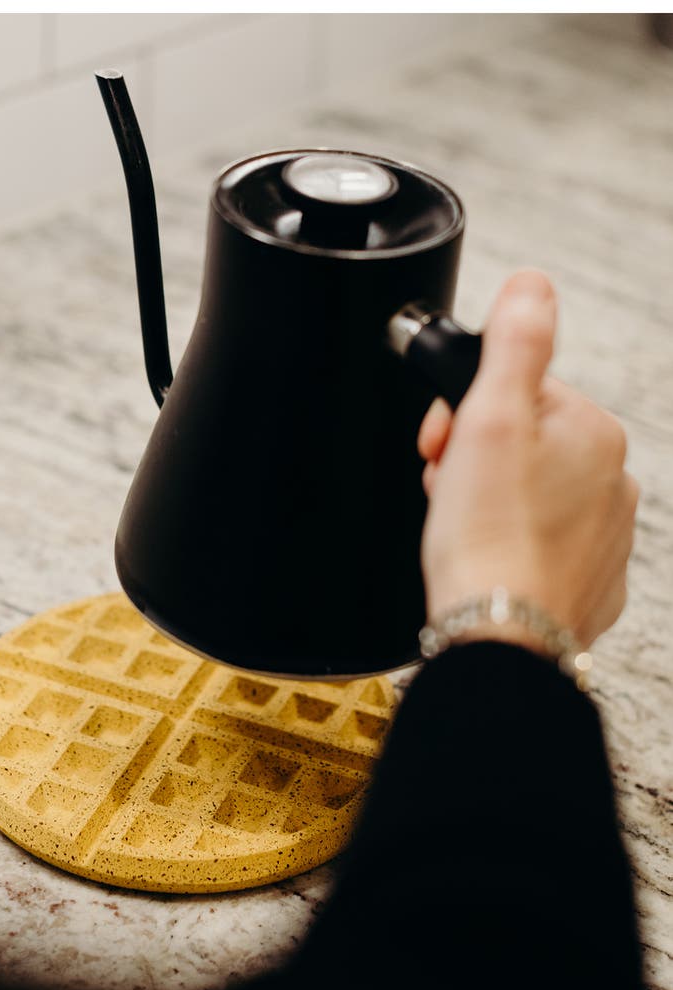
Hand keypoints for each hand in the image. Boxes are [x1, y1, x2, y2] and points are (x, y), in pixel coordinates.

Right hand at [417, 270, 638, 649]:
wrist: (497, 637)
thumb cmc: (488, 539)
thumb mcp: (491, 417)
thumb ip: (515, 341)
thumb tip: (532, 287)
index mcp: (594, 433)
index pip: (518, 392)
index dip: (464, 413)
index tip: (441, 445)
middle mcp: (614, 483)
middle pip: (524, 444)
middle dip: (475, 461)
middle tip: (450, 493)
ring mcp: (606, 538)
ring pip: (531, 496)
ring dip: (489, 503)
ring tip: (465, 532)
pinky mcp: (589, 583)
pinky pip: (542, 545)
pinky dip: (512, 548)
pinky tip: (490, 560)